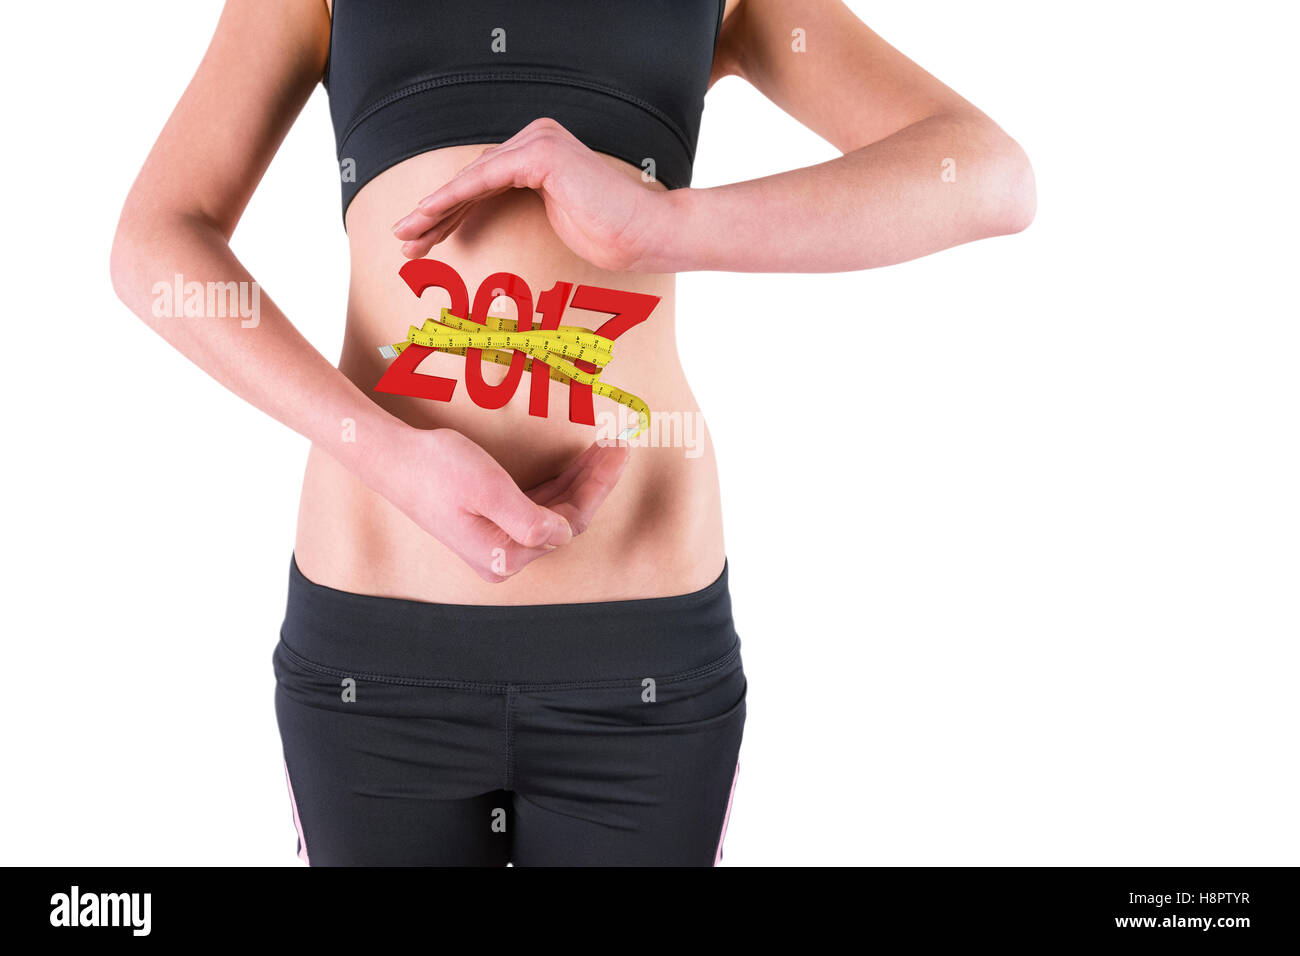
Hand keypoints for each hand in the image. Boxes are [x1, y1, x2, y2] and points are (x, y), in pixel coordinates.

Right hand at [374, 426, 629, 582]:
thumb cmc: (437, 469)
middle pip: (565, 520)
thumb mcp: (487, 489)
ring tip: (603, 448)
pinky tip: (574, 465)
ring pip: (554, 512)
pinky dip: (559, 484)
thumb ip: (529, 520)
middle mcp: (503, 558)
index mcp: (505, 555)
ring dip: (580, 481)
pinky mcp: (491, 526)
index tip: (617, 450)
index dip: (598, 486)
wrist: (393, 459)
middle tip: (617, 445)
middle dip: (594, 481)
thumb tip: (563, 535)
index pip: (568, 523)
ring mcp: (497, 544)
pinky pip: (537, 508)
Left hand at [391, 118, 671, 271]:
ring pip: (473, 179)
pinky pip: (487, 178)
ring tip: (408, 234)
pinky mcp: (541, 153)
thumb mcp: (554, 217)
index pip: (482, 184)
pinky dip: (456, 197)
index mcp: (538, 152)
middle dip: (435, 214)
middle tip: (404, 241)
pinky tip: (429, 215)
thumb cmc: (609, 232)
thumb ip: (522, 205)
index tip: (421, 240)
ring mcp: (538, 141)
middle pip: (472, 181)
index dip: (447, 213)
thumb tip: (486, 218)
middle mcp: (535, 138)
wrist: (645, 234)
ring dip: (435, 208)